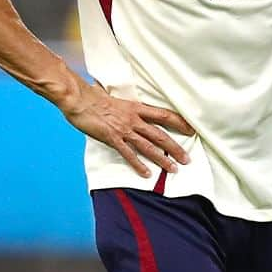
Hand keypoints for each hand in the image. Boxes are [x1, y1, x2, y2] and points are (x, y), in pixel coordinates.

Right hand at [60, 81, 193, 176]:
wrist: (79, 99)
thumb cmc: (94, 97)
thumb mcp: (116, 99)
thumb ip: (126, 107)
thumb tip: (130, 108)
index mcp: (136, 108)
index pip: (164, 115)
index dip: (180, 122)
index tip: (191, 129)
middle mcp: (134, 119)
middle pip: (160, 135)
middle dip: (175, 148)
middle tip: (187, 159)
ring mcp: (124, 130)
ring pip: (148, 146)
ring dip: (162, 159)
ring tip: (173, 169)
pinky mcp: (113, 138)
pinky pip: (129, 154)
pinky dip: (138, 165)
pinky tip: (147, 174)